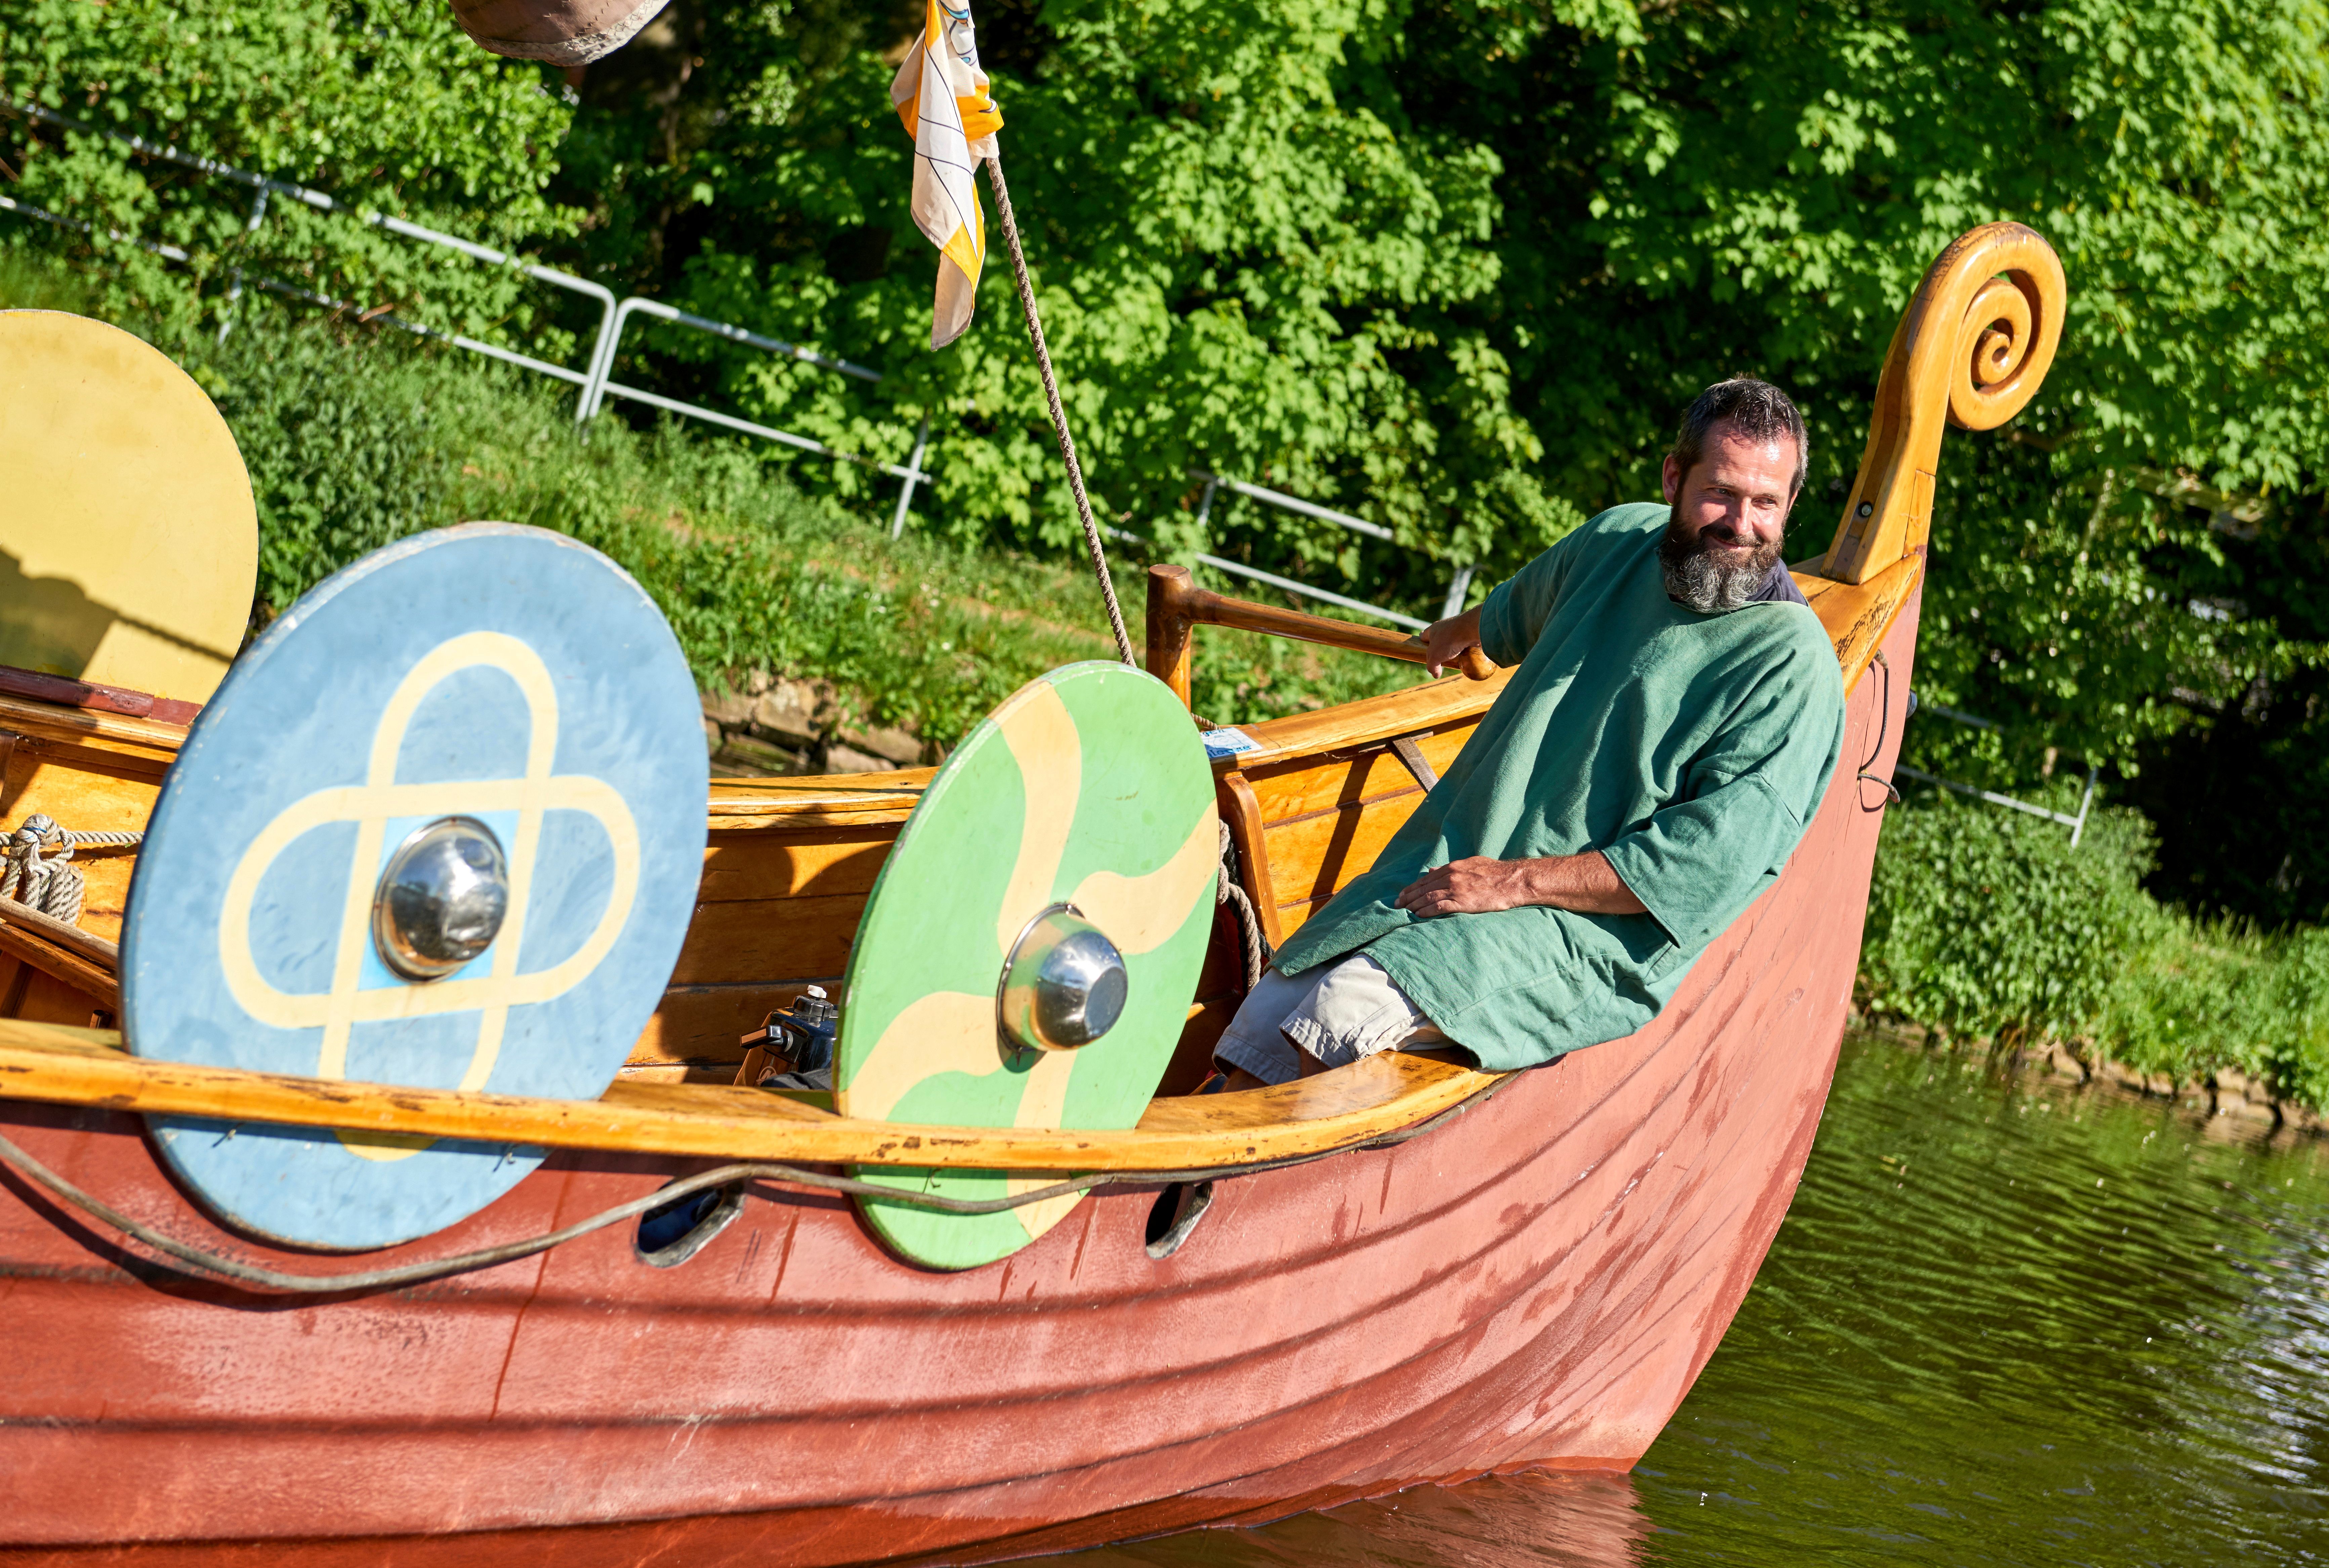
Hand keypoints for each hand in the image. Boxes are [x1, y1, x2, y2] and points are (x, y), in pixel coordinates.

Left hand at [1395, 856, 1536, 917]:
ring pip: (1427, 897)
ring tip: (1403, 912)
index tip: (1402, 895)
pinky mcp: (1462, 902)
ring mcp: (1456, 889)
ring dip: (1413, 905)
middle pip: (1423, 888)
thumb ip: (1451, 867)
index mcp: (1452, 867)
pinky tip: (1418, 916)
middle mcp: (1451, 877)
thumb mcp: (1471, 863)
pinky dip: (1425, 912)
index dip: (1412, 888)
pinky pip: (1438, 907)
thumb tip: (1432, 869)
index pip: (1426, 878)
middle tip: (1396, 905)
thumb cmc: (1495, 872)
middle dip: (1407, 897)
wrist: (1512, 881)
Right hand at [1421, 607, 1483, 677]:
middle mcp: (1444, 627)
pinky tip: (1464, 656)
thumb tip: (1435, 674)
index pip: (1424, 636)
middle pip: (1439, 639)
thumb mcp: (1434, 657)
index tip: (1424, 649)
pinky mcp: (1468, 632)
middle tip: (1440, 658)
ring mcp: (1457, 628)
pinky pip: (1464, 642)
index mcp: (1433, 629)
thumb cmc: (1448, 640)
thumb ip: (1432, 666)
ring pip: (1452, 640)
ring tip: (1454, 659)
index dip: (1423, 644)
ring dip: (1453, 649)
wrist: (1470, 630)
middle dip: (1439, 648)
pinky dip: (1463, 649)